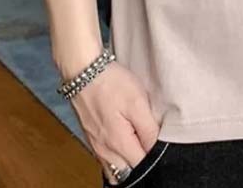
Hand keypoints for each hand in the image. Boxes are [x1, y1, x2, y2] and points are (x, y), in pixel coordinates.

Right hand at [68, 60, 159, 182]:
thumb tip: (156, 148)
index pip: (142, 166)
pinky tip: (124, 139)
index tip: (159, 142)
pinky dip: (117, 155)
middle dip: (140, 162)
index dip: (154, 157)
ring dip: (128, 161)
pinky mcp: (92, 138)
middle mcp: (105, 151)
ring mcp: (96, 146)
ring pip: (115, 168)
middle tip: (149, 141)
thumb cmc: (110, 83)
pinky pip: (106, 158)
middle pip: (128, 172)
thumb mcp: (137, 102)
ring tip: (137, 141)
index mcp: (118, 144)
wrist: (83, 70)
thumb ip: (148, 129)